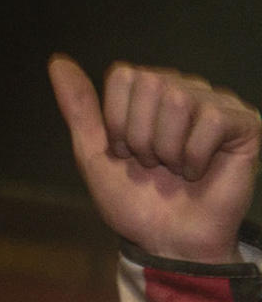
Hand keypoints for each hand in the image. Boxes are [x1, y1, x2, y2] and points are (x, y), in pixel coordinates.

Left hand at [50, 56, 260, 264]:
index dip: (116, 121)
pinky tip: (198, 172)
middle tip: (152, 164)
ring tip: (174, 169)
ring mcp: (217, 104)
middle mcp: (184, 90)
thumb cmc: (134, 201)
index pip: (123, 75)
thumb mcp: (94, 154)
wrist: (165, 240)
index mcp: (149, 94)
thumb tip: (57, 61)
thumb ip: (78, 107)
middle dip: (139, 136)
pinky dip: (195, 157)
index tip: (124, 153)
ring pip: (179, 100)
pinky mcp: (245, 123)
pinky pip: (212, 120)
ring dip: (167, 148)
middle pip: (150, 83)